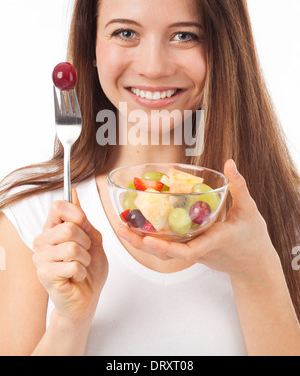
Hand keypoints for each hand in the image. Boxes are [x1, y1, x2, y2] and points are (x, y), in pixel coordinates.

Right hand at [33, 188, 107, 321]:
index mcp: (53, 229)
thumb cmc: (89, 268)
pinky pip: (72, 266)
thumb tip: (73, 193)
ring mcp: (41, 258)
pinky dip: (82, 272)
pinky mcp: (44, 275)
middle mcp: (43, 241)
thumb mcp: (92, 238)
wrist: (88, 297)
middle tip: (85, 253)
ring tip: (81, 266)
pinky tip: (76, 277)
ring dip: (85, 259)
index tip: (84, 225)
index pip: (58, 207)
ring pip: (72, 247)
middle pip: (69, 228)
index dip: (77, 214)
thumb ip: (82, 218)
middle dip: (86, 242)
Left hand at [117, 160, 277, 279]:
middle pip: (166, 253)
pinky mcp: (189, 250)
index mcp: (213, 242)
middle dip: (142, 244)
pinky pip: (167, 248)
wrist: (252, 262)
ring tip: (121, 227)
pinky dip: (150, 239)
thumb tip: (230, 163)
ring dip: (140, 242)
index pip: (189, 251)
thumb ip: (239, 186)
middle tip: (121, 229)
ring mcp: (193, 252)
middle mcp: (199, 250)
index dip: (167, 248)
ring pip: (163, 252)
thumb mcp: (249, 210)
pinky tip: (137, 225)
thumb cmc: (252, 237)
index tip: (148, 239)